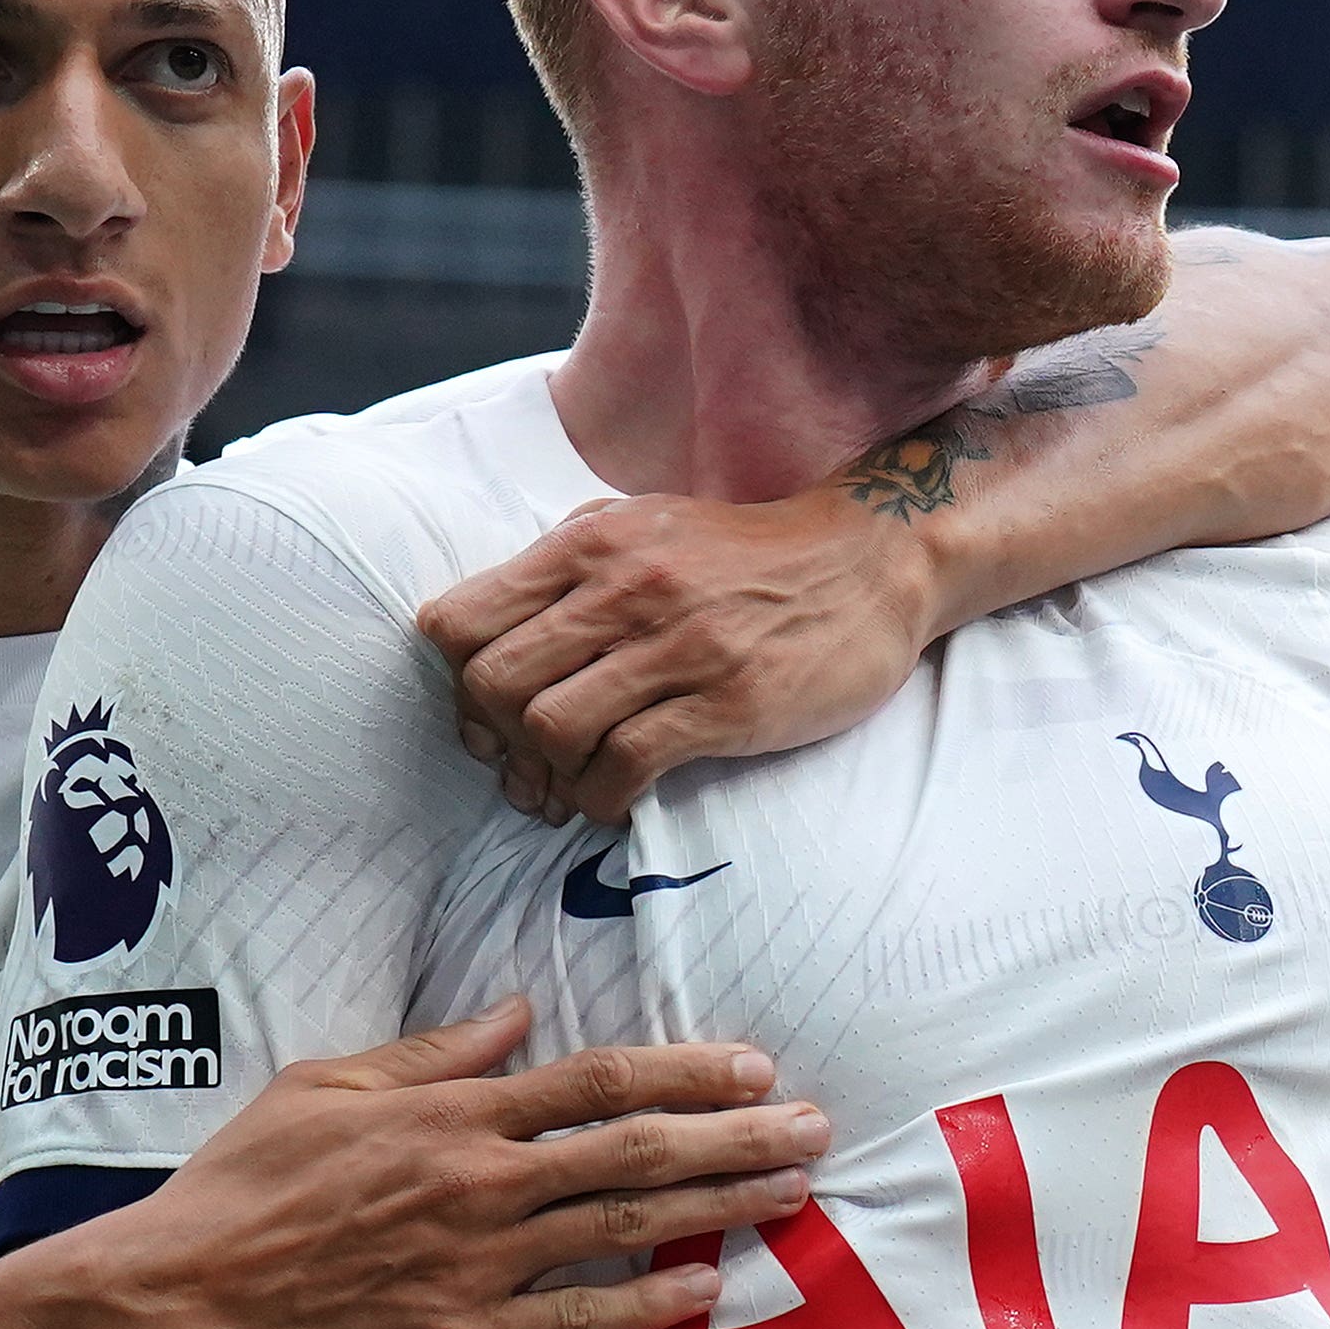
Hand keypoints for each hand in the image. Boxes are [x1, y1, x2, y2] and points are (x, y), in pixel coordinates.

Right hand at [95, 998, 826, 1328]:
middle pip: (635, 1149)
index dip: (683, 1073)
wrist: (173, 1307)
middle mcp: (476, 1182)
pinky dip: (652, 1305)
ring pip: (626, 1229)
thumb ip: (430, 1054)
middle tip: (815, 1127)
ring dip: (722, 1208)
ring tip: (793, 1194)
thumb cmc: (236, 1192)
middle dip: (737, 1136)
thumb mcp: (321, 1090)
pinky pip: (582, 1322)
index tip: (752, 1069)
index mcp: (444, 1114)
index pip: (592, 1081)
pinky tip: (710, 1288)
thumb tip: (517, 1016)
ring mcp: (476, 1267)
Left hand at [419, 491, 939, 824]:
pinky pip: (626, 764)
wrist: (871, 561)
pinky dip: (602, 799)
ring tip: (571, 788)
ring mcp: (679, 645)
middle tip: (525, 767)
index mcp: (589, 544)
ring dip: (548, 778)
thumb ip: (565, 570)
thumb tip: (482, 639)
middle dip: (495, 741)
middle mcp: (624, 588)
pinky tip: (616, 799)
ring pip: (551, 729)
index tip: (489, 712)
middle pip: (493, 683)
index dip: (458, 682)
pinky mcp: (728, 702)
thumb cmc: (745, 556)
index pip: (459, 622)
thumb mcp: (643, 529)